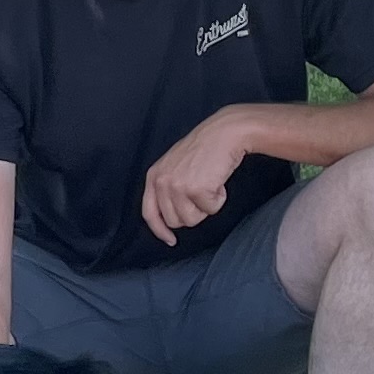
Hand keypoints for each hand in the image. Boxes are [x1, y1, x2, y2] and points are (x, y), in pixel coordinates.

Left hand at [140, 110, 253, 245]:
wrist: (224, 133)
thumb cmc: (204, 150)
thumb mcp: (174, 167)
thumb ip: (167, 189)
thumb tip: (171, 219)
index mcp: (154, 177)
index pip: (149, 213)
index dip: (160, 230)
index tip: (171, 240)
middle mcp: (162, 182)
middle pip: (175, 221)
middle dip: (192, 212)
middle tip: (202, 191)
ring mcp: (178, 186)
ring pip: (193, 219)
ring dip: (206, 206)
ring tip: (209, 184)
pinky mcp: (196, 189)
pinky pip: (211, 210)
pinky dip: (219, 199)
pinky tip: (218, 181)